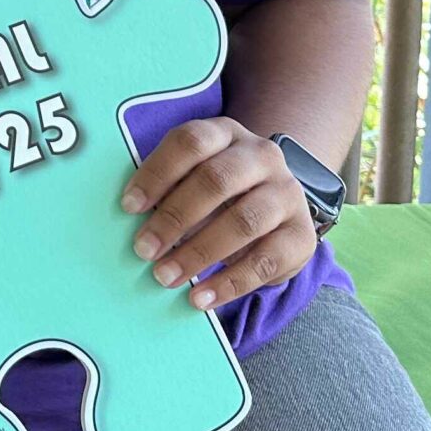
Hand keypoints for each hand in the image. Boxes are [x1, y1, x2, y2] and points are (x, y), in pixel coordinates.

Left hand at [122, 116, 319, 310]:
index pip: (190, 142)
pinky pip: (266, 261)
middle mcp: (262, 156)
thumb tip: (130, 217)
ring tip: (166, 276)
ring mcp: (287, 194)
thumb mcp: (194, 176)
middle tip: (143, 249)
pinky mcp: (302, 234)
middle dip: (174, 217)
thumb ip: (169, 187)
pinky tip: (202, 297)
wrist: (278, 207)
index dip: (157, 173)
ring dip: (199, 252)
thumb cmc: (219, 193)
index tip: (128, 206)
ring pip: (243, 221)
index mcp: (226, 133)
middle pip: (216, 180)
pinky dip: (230, 283)